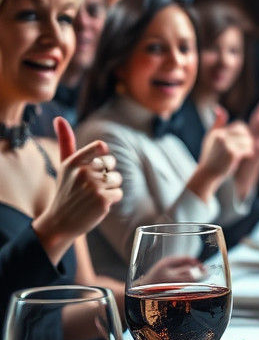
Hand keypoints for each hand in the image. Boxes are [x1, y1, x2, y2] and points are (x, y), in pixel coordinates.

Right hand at [33, 118, 122, 256]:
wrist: (60, 222)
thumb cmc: (66, 190)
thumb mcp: (64, 165)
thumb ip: (66, 142)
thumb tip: (59, 118)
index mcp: (73, 162)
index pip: (98, 148)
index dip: (103, 152)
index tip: (101, 155)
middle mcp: (82, 173)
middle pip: (112, 165)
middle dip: (106, 174)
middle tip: (90, 186)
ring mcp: (93, 187)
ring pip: (117, 179)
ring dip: (110, 188)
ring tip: (93, 195)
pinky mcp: (102, 200)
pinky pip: (119, 193)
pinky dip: (112, 199)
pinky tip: (97, 204)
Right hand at [197, 107, 253, 180]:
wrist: (208, 174)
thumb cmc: (211, 156)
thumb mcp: (211, 138)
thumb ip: (217, 123)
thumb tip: (218, 107)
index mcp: (218, 132)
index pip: (240, 125)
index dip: (245, 133)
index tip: (244, 141)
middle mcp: (221, 136)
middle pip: (245, 131)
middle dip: (248, 138)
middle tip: (248, 146)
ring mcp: (226, 145)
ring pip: (247, 140)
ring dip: (250, 146)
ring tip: (247, 152)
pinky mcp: (232, 154)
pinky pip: (247, 149)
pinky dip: (249, 152)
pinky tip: (247, 156)